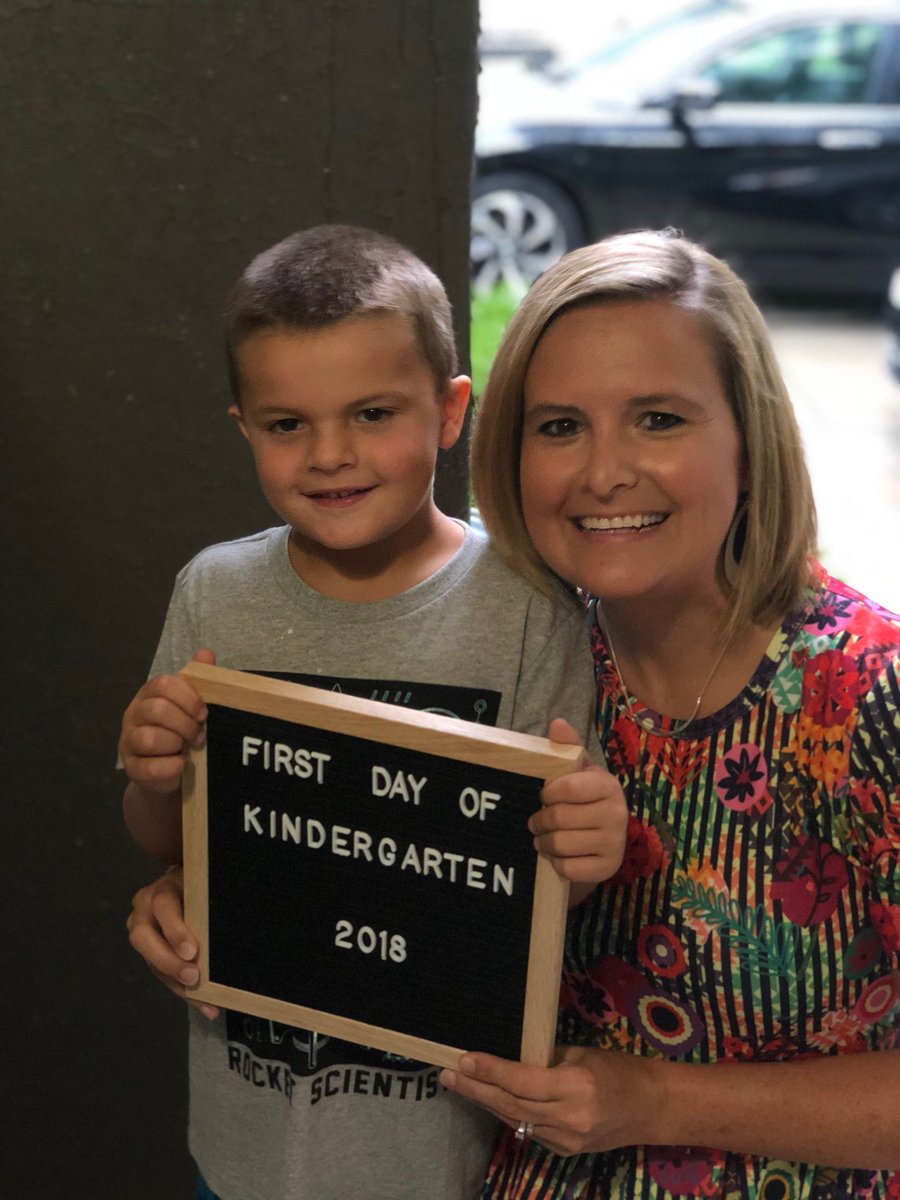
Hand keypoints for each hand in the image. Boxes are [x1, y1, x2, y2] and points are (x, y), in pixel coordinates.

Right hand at [119, 648, 214, 794]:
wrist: (172, 773)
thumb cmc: (183, 733)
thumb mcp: (192, 706)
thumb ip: (198, 680)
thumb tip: (206, 653)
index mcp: (150, 694)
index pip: (164, 684)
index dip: (188, 698)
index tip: (204, 712)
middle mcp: (134, 714)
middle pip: (158, 710)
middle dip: (185, 724)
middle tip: (199, 734)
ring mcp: (129, 741)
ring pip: (150, 738)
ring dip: (177, 744)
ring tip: (188, 749)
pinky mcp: (132, 768)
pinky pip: (150, 767)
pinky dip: (172, 766)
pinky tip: (181, 764)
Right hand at [126, 866, 218, 1019]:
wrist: (184, 887)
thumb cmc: (200, 887)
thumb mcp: (204, 889)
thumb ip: (209, 905)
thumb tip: (235, 925)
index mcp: (161, 890)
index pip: (164, 905)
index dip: (175, 930)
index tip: (192, 952)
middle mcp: (144, 910)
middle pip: (143, 937)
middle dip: (168, 961)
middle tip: (192, 977)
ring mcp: (142, 933)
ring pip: (151, 962)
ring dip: (177, 985)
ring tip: (205, 1002)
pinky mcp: (149, 954)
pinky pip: (162, 975)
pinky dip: (185, 992)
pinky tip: (207, 1006)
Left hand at [439, 1046, 654, 1156]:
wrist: (652, 1109)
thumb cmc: (619, 1070)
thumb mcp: (582, 1055)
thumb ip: (545, 1059)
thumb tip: (509, 1055)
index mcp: (575, 1087)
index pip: (522, 1081)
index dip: (490, 1070)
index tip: (463, 1058)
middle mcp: (568, 1118)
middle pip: (511, 1104)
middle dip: (476, 1088)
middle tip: (447, 1073)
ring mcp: (565, 1140)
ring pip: (515, 1119)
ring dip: (485, 1101)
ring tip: (459, 1083)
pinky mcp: (564, 1151)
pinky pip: (528, 1129)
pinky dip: (507, 1113)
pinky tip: (489, 1099)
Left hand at [531, 718, 627, 897]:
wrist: (600, 841)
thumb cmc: (583, 799)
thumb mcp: (576, 771)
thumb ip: (566, 747)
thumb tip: (557, 724)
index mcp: (609, 785)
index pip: (568, 787)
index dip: (547, 793)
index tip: (544, 794)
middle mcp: (618, 814)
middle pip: (558, 817)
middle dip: (539, 820)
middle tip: (536, 821)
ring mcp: (616, 844)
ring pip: (560, 844)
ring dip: (544, 842)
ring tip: (543, 837)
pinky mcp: (608, 868)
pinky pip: (567, 868)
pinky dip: (556, 862)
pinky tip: (558, 855)